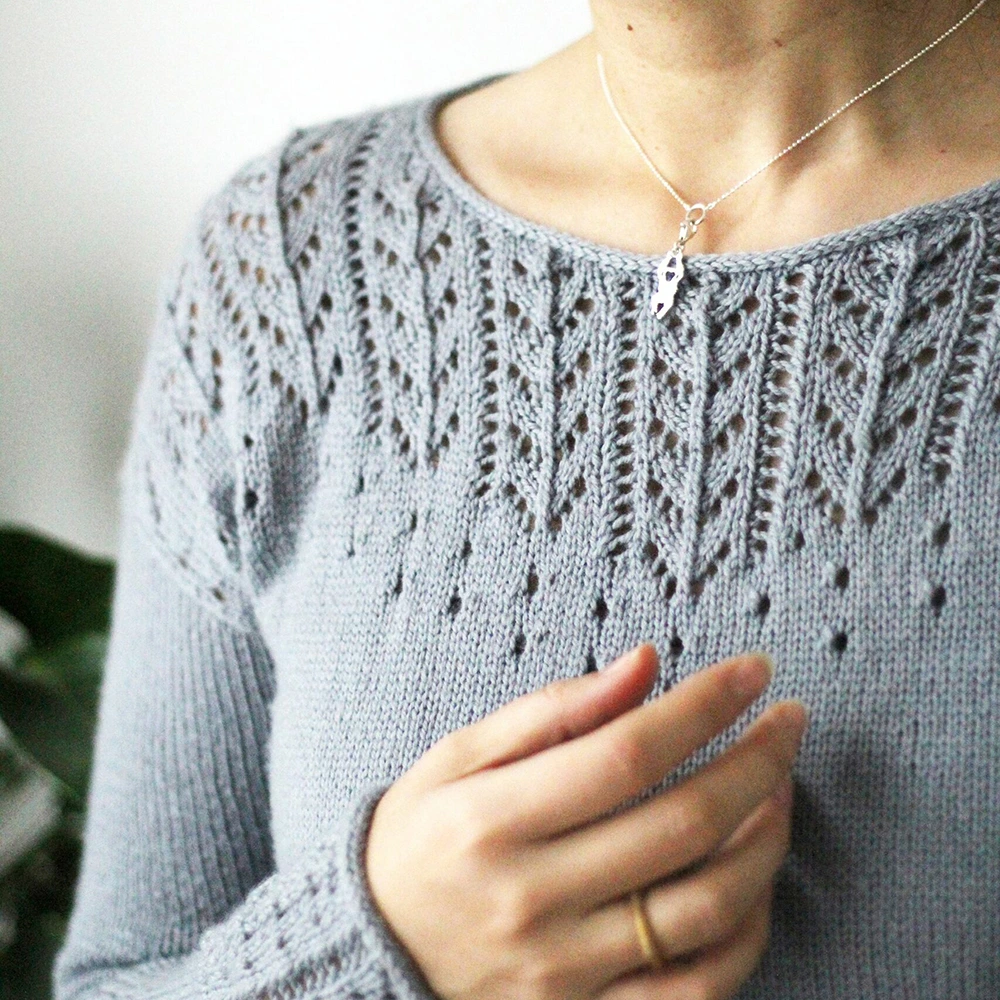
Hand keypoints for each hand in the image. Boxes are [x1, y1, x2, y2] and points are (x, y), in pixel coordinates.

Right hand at [365, 643, 807, 999]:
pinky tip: (756, 874)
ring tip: (780, 787)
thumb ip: (554, 709)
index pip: (627, 753)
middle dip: (758, 760)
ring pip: (708, 906)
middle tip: (788, 719)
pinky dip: (749, 927)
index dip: (703, 706)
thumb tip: (644, 662)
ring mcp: (568, 970)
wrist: (378, 948)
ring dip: (767, 838)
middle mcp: (534, 899)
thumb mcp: (462, 755)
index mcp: (494, 821)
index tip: (750, 673)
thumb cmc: (422, 837)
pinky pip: (700, 986)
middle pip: (682, 824)